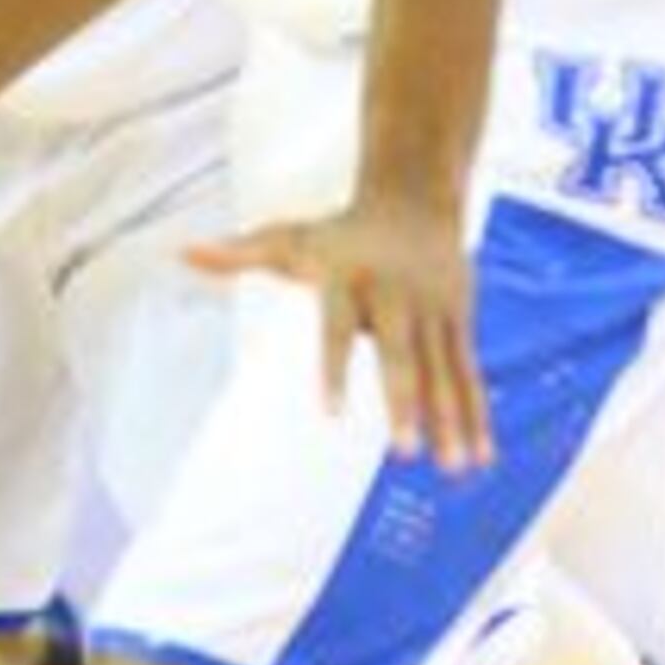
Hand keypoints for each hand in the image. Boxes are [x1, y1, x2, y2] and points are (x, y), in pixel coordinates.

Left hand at [191, 189, 489, 470]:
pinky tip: (481, 454)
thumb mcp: (287, 238)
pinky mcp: (460, 320)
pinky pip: (469, 372)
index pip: (338, 331)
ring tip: (454, 467)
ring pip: (444, 371)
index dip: (334, 370)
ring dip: (451, 420)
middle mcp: (397, 298)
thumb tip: (183, 253)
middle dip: (406, 404)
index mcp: (350, 282)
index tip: (330, 414)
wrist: (414, 198)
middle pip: (401, 357)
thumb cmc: (339, 231)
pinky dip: (477, 412)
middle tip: (405, 453)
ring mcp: (434, 310)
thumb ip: (238, 255)